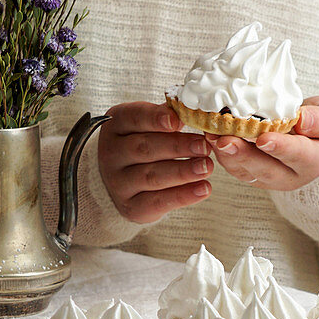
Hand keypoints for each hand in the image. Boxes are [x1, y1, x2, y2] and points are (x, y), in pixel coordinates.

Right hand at [98, 102, 213, 222]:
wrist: (122, 182)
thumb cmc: (140, 146)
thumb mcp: (146, 125)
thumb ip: (165, 117)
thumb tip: (189, 111)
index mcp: (116, 125)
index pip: (134, 118)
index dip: (155, 118)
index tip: (177, 121)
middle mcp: (111, 154)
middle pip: (144, 148)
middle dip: (177, 147)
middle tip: (203, 146)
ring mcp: (118, 183)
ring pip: (152, 176)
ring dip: (183, 171)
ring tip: (207, 167)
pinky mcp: (131, 207)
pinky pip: (158, 202)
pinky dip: (183, 196)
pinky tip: (203, 188)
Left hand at [206, 96, 318, 189]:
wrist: (311, 135)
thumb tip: (302, 120)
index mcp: (315, 161)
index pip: (299, 156)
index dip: (281, 148)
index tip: (264, 139)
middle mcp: (291, 176)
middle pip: (266, 170)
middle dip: (244, 156)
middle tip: (226, 141)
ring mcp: (269, 179)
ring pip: (246, 171)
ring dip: (227, 155)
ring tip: (212, 136)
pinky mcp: (252, 175)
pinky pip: (235, 168)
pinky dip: (221, 152)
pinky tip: (210, 135)